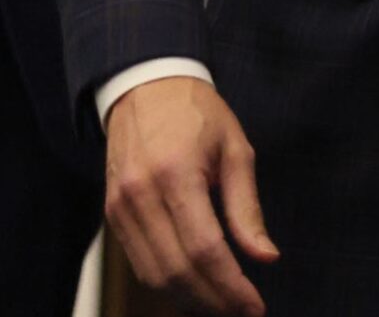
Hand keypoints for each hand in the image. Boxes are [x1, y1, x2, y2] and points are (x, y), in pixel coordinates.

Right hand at [105, 76, 277, 315]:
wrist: (145, 84)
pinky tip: (195, 289)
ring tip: (223, 305)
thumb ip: (247, 207)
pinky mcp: (112, 213)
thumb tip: (266, 257)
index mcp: (175, 173)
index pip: (205, 249)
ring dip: (190, 300)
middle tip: (243, 311)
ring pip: (155, 275)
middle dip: (214, 301)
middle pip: (178, 270)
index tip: (255, 307)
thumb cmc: (196, 113)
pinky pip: (139, 263)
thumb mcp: (235, 148)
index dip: (232, 287)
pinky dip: (167, 285)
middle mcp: (141, 194)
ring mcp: (121, 206)